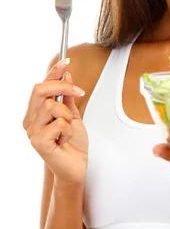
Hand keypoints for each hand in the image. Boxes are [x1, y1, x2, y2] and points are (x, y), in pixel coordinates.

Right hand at [23, 60, 88, 186]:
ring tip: (68, 129)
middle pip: (41, 90)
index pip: (41, 85)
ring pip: (52, 106)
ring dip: (67, 116)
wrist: (76, 168)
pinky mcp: (38, 143)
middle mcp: (30, 120)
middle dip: (63, 87)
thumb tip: (66, 75)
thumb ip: (68, 98)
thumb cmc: (73, 144)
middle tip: (79, 92)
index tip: (66, 60)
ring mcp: (32, 131)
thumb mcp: (73, 116)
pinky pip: (59, 124)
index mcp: (36, 112)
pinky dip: (69, 130)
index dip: (53, 72)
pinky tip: (65, 140)